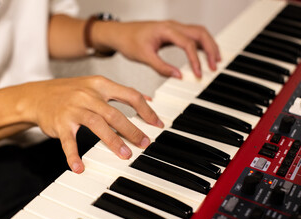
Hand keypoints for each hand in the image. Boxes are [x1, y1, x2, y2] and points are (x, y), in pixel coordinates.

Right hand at [24, 76, 163, 172]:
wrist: (38, 95)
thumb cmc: (71, 92)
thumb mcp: (96, 85)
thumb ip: (120, 92)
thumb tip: (147, 98)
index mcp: (100, 84)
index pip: (130, 95)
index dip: (146, 110)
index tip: (157, 124)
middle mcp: (88, 95)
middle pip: (115, 113)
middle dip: (132, 130)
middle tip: (144, 143)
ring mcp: (73, 109)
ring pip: (97, 125)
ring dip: (113, 141)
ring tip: (125, 155)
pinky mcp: (60, 123)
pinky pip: (68, 142)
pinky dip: (74, 156)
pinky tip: (80, 167)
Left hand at [100, 21, 220, 77]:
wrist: (119, 33)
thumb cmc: (128, 41)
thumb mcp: (144, 57)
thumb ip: (161, 67)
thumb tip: (179, 76)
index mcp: (166, 29)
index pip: (188, 43)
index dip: (195, 60)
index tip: (198, 74)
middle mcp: (173, 26)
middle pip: (200, 33)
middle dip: (210, 49)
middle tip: (214, 66)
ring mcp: (174, 28)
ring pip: (199, 33)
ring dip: (209, 45)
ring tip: (215, 61)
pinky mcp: (173, 32)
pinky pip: (192, 36)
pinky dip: (201, 45)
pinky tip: (204, 55)